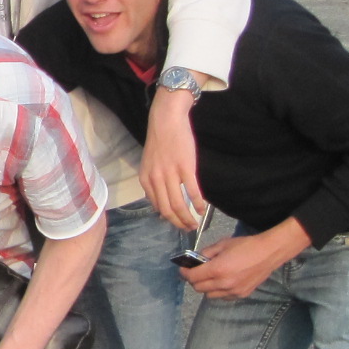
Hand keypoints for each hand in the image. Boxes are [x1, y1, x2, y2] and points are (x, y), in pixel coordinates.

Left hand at [141, 85, 203, 228]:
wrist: (166, 120)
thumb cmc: (160, 141)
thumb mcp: (150, 164)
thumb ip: (154, 182)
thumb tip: (160, 203)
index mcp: (146, 179)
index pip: (157, 206)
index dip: (168, 218)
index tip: (177, 223)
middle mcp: (155, 179)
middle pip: (167, 209)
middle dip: (178, 223)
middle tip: (188, 228)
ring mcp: (170, 174)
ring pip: (178, 204)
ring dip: (188, 217)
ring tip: (196, 223)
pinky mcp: (185, 168)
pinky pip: (192, 192)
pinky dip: (198, 204)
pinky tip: (203, 210)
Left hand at [181, 224, 307, 299]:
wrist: (269, 253)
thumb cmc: (245, 245)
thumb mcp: (222, 244)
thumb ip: (206, 253)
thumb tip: (195, 260)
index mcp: (217, 269)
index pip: (192, 277)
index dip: (184, 273)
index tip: (183, 269)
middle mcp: (224, 283)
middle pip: (198, 288)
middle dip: (193, 280)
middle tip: (195, 272)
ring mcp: (233, 291)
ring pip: (209, 295)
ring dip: (206, 287)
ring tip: (210, 277)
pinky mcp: (241, 294)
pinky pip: (222, 297)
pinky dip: (218, 291)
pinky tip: (223, 282)